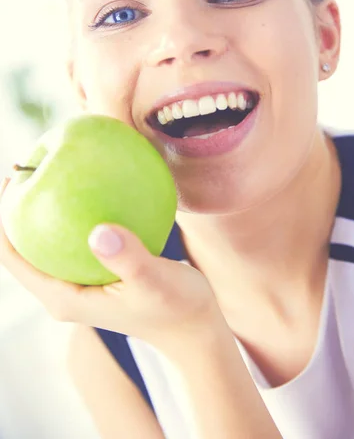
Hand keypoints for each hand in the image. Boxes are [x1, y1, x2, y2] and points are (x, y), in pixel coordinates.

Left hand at [0, 178, 218, 358]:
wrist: (195, 327)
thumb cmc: (177, 308)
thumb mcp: (155, 281)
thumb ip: (129, 257)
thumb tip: (98, 230)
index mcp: (65, 298)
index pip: (13, 258)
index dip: (3, 220)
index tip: (11, 179)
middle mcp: (65, 291)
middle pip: (24, 247)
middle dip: (20, 208)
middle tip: (28, 166)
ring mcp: (81, 283)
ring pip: (49, 241)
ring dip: (48, 209)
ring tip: (54, 170)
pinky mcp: (97, 274)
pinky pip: (75, 240)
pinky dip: (77, 213)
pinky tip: (94, 184)